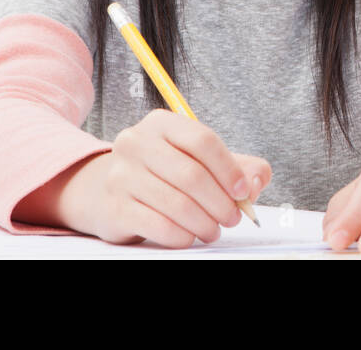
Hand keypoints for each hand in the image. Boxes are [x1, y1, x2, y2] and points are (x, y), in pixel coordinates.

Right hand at [55, 108, 270, 246]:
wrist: (105, 190)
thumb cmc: (163, 172)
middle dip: (220, 203)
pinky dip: (182, 236)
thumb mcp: (199, 159)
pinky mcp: (114, 207)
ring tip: (213, 231)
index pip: (202, 140)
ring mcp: (121, 175)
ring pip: (176, 204)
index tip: (242, 192)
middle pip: (191, 175)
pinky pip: (158, 226)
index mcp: (161, 123)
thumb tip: (255, 182)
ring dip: (204, 223)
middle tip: (232, 218)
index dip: (228, 169)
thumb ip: (238, 166)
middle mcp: (136, 143)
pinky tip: (190, 237)